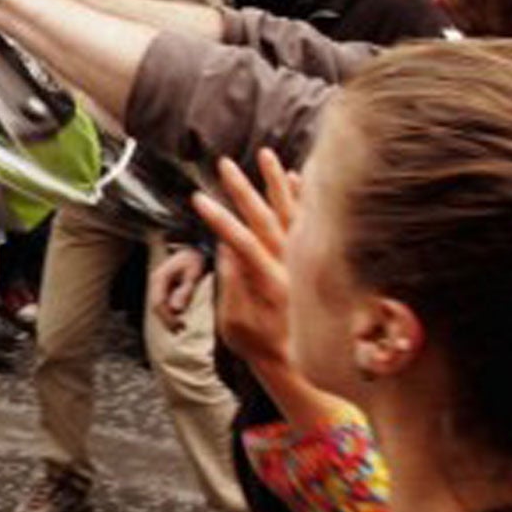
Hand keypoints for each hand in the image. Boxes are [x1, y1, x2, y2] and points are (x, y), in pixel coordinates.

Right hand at [148, 246, 207, 332]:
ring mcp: (160, 284)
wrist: (197, 248)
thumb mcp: (193, 274)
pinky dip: (171, 313)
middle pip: (156, 306)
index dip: (167, 317)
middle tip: (179, 331)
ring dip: (168, 318)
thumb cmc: (196, 260)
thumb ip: (185, 291)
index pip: (158, 303)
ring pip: (160, 306)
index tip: (178, 326)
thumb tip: (177, 310)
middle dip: (167, 321)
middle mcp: (156, 282)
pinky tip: (179, 320)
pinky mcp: (166, 287)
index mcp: (159, 278)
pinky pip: (165, 303)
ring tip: (180, 329)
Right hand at [191, 152, 297, 374]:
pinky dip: (305, 197)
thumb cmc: (262, 345)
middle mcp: (291, 264)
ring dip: (277, 181)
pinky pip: (311, 220)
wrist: (303, 357)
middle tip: (225, 164)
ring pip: (292, 211)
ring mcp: (306, 259)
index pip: (241, 242)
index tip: (197, 200)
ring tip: (266, 154)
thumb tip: (225, 249)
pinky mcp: (315, 258)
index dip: (218, 220)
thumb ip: (232, 286)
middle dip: (242, 189)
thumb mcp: (235, 325)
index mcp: (270, 281)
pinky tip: (298, 175)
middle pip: (265, 217)